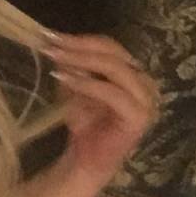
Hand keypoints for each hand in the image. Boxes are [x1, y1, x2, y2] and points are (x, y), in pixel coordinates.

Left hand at [40, 33, 158, 187]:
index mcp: (132, 73)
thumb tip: (57, 43)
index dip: (80, 39)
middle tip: (51, 44)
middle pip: (114, 52)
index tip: (50, 35)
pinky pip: (113, 93)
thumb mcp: (73, 87)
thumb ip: (71, 66)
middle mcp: (145, 83)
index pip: (109, 46)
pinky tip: (65, 78)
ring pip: (116, 68)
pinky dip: (87, 83)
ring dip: (83, 60)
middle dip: (79, 46)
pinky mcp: (139, 117)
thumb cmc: (84, 123)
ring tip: (55, 58)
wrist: (87, 160)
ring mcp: (145, 100)